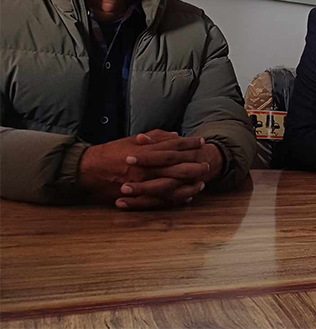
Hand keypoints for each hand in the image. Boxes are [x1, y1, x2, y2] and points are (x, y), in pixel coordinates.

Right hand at [78, 130, 211, 209]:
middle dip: (195, 166)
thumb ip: (155, 138)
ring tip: (202, 183)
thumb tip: (175, 135)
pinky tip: (187, 197)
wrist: (88, 170)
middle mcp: (146, 167)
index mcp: (145, 151)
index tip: (202, 141)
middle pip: (177, 167)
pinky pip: (160, 200)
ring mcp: (142, 183)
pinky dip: (175, 199)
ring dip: (189, 185)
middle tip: (207, 164)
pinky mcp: (138, 196)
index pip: (172, 146)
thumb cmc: (110, 153)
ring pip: (172, 185)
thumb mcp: (132, 140)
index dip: (189, 144)